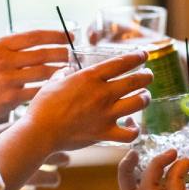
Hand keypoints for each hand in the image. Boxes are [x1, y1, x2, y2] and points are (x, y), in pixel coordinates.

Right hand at [0, 30, 69, 125]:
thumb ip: (8, 49)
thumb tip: (36, 42)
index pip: (34, 36)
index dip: (55, 35)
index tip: (69, 35)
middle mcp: (4, 60)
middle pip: (43, 54)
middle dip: (63, 53)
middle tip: (75, 54)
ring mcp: (8, 79)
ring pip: (45, 72)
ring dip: (61, 71)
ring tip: (72, 70)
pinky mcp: (11, 98)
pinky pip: (38, 91)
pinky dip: (51, 88)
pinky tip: (60, 87)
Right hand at [18, 51, 152, 150]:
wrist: (40, 131)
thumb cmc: (43, 106)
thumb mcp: (52, 82)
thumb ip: (63, 74)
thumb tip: (66, 71)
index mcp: (90, 77)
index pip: (122, 63)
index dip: (137, 57)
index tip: (143, 55)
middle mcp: (102, 93)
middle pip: (136, 81)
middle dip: (146, 76)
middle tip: (148, 76)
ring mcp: (106, 114)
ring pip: (139, 103)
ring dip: (145, 98)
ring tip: (143, 97)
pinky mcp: (104, 133)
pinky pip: (130, 133)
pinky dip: (134, 130)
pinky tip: (132, 126)